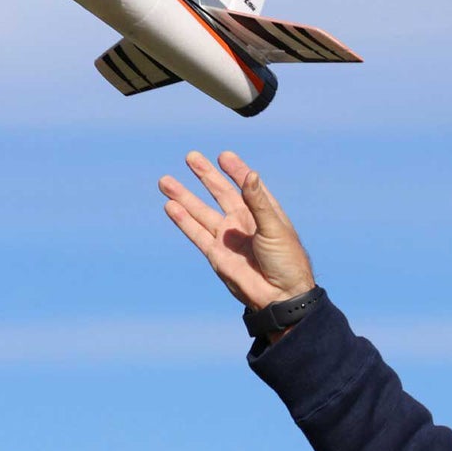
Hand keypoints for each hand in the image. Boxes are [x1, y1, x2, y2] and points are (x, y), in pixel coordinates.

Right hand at [159, 150, 315, 313]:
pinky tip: (170, 205)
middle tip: (190, 156)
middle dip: (205, 175)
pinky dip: (183, 220)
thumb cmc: (286, 261)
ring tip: (165, 181)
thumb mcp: (274, 227)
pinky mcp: (215, 254)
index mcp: (262, 212)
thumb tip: (250, 173)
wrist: (280, 295)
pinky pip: (196, 233)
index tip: (223, 155)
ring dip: (184, 196)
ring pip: (200, 211)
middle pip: (219, 192)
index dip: (235, 170)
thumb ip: (258, 202)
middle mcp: (242, 221)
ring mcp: (227, 238)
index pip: (246, 185)